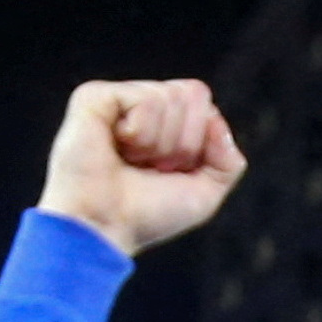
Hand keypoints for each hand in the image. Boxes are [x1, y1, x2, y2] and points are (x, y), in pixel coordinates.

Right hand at [38, 77, 250, 252]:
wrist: (104, 228)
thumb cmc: (146, 215)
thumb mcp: (204, 194)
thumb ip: (227, 160)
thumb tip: (215, 118)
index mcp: (164, 122)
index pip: (203, 101)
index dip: (197, 142)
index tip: (169, 171)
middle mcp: (141, 106)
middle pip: (193, 93)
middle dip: (182, 141)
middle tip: (149, 167)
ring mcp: (117, 100)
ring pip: (170, 96)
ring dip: (157, 143)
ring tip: (129, 161)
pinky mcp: (94, 97)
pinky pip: (145, 99)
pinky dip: (139, 132)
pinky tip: (116, 148)